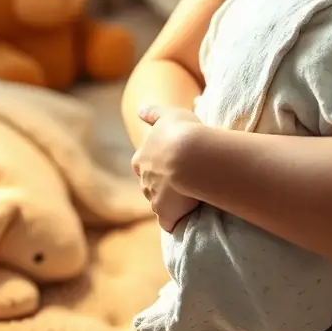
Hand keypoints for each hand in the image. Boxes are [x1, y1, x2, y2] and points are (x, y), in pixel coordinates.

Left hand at [132, 104, 201, 231]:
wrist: (192, 158)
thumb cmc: (182, 132)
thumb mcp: (168, 114)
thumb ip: (153, 112)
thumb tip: (139, 108)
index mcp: (141, 158)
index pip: (141, 164)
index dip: (154, 163)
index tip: (167, 162)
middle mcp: (144, 181)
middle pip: (150, 185)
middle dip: (162, 184)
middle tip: (182, 179)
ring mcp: (154, 200)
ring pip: (159, 203)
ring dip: (171, 201)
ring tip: (190, 196)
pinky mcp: (167, 215)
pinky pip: (170, 221)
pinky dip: (176, 220)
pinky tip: (188, 216)